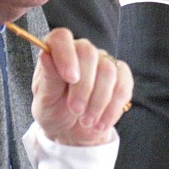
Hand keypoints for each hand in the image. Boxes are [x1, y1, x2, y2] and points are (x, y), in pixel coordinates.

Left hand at [31, 28, 133, 145]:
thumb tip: (46, 55)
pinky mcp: (122, 77)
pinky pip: (123, 86)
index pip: (62, 38)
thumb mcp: (44, 100)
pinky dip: (113, 108)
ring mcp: (104, 63)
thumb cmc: (54, 111)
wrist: (72, 130)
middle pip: (89, 54)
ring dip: (98, 101)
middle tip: (76, 111)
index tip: (69, 79)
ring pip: (109, 71)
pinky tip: (102, 122)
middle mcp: (82, 52)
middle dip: (84, 86)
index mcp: (57, 52)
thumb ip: (48, 78)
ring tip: (87, 121)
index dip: (66, 55)